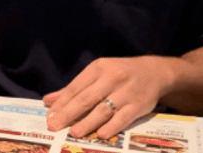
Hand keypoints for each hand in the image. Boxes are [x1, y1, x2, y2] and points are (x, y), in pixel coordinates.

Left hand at [43, 56, 176, 138]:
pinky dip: (111, 127)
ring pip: (103, 109)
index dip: (61, 103)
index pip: (75, 88)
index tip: (50, 116)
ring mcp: (126, 92)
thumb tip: (48, 101)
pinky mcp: (138, 105)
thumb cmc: (120, 73)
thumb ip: (74, 88)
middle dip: (68, 114)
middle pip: (86, 99)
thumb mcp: (97, 74)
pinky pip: (123, 118)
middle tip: (54, 126)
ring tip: (73, 132)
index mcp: (98, 68)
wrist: (154, 72)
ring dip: (87, 122)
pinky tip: (100, 134)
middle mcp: (111, 78)